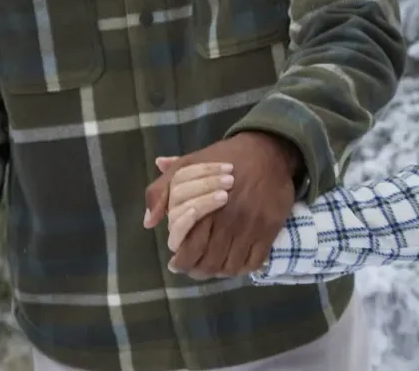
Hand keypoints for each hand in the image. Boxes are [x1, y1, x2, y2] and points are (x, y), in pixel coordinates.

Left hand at [143, 132, 300, 278]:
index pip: (188, 251)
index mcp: (204, 208)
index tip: (178, 263)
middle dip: (200, 271)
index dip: (181, 263)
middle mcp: (227, 221)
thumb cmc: (224, 159)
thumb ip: (161, 191)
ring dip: (222, 271)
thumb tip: (148, 222)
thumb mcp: (186, 165)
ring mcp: (250, 226)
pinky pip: (255, 261)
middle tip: (197, 268)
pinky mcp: (270, 228)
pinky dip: (244, 267)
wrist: (267, 149)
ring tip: (217, 266)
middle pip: (210, 264)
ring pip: (231, 266)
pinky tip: (238, 261)